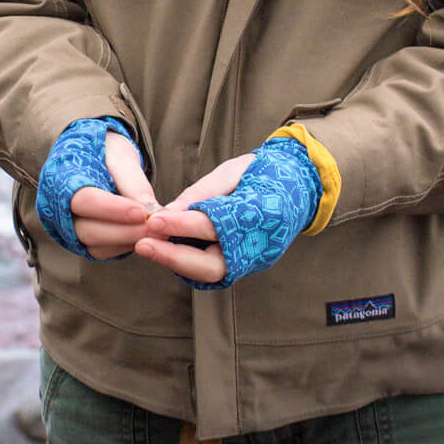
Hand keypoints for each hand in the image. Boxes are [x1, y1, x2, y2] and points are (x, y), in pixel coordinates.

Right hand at [71, 131, 160, 259]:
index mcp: (62, 179)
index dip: (112, 210)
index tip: (141, 212)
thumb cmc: (104, 150)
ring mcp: (69, 228)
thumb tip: (151, 210)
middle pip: (89, 230)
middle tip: (155, 227)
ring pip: (96, 245)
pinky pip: (102, 251)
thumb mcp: (120, 155)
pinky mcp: (82, 241)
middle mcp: (59, 209)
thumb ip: (133, 182)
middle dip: (125, 231)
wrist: (93, 155)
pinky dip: (124, 246)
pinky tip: (144, 236)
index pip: (85, 201)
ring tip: (156, 233)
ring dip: (127, 241)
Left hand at [137, 138, 321, 288]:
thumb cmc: (264, 172)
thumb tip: (169, 210)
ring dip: (176, 262)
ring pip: (210, 273)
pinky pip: (213, 270)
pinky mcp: (246, 265)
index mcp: (260, 215)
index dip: (182, 225)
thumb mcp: (235, 170)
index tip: (153, 219)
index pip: (214, 225)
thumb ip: (204, 191)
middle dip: (173, 256)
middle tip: (143, 243)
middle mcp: (257, 246)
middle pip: (210, 265)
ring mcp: (253, 260)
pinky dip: (188, 262)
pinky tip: (166, 249)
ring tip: (147, 246)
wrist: (300, 187)